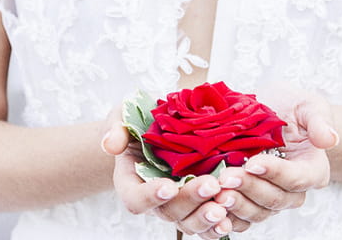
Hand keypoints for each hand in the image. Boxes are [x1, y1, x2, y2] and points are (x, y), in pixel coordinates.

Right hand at [103, 122, 233, 237]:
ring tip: (223, 207)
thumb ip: (116, 128)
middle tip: (210, 185)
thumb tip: (110, 144)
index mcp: (131, 180)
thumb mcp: (122, 116)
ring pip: (188, 222)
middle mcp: (153, 198)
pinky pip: (204, 223)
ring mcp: (175, 203)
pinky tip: (231, 218)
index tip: (168, 186)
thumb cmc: (136, 120)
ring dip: (205, 217)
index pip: (135, 198)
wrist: (157, 126)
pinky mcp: (195, 204)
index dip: (150, 197)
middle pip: (168, 211)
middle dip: (190, 200)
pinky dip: (217, 226)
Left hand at [211, 93, 338, 232]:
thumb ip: (318, 121)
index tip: (252, 162)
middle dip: (249, 188)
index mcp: (313, 169)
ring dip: (236, 204)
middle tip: (226, 176)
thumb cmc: (292, 105)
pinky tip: (211, 206)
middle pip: (275, 199)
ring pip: (257, 212)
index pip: (296, 178)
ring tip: (216, 191)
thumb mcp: (308, 104)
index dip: (274, 173)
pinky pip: (242, 218)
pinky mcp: (252, 201)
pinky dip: (227, 216)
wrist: (271, 110)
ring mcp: (272, 197)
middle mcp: (294, 190)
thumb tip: (330, 139)